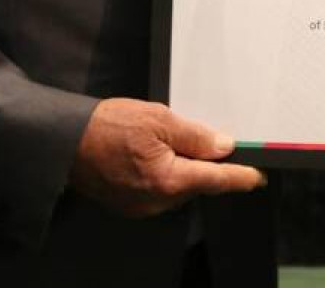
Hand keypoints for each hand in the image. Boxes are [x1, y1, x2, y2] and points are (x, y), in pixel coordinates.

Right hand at [69, 98, 266, 217]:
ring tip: (164, 140)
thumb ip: (194, 135)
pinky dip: (164, 174)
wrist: (66, 141)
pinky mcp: (130, 205)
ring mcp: (143, 206)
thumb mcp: (157, 118)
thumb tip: (224, 146)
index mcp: (168, 180)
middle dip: (204, 163)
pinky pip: (160, 190)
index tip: (258, 176)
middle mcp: (158, 201)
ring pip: (178, 187)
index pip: (216, 179)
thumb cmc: (108, 126)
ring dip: (182, 168)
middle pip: (197, 183)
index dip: (241, 177)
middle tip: (198, 137)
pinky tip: (151, 154)